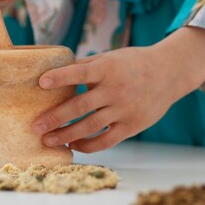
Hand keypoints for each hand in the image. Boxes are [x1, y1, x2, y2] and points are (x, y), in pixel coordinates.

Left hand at [32, 27, 204, 152]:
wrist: (169, 73)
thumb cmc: (132, 63)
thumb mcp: (109, 58)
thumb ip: (85, 67)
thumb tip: (53, 73)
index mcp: (107, 69)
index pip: (80, 72)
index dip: (61, 77)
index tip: (41, 82)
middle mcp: (115, 89)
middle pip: (81, 106)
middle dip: (56, 118)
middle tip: (36, 126)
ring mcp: (124, 109)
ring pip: (91, 126)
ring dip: (67, 135)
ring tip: (47, 140)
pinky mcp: (132, 125)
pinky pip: (106, 140)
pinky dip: (88, 145)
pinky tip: (73, 146)